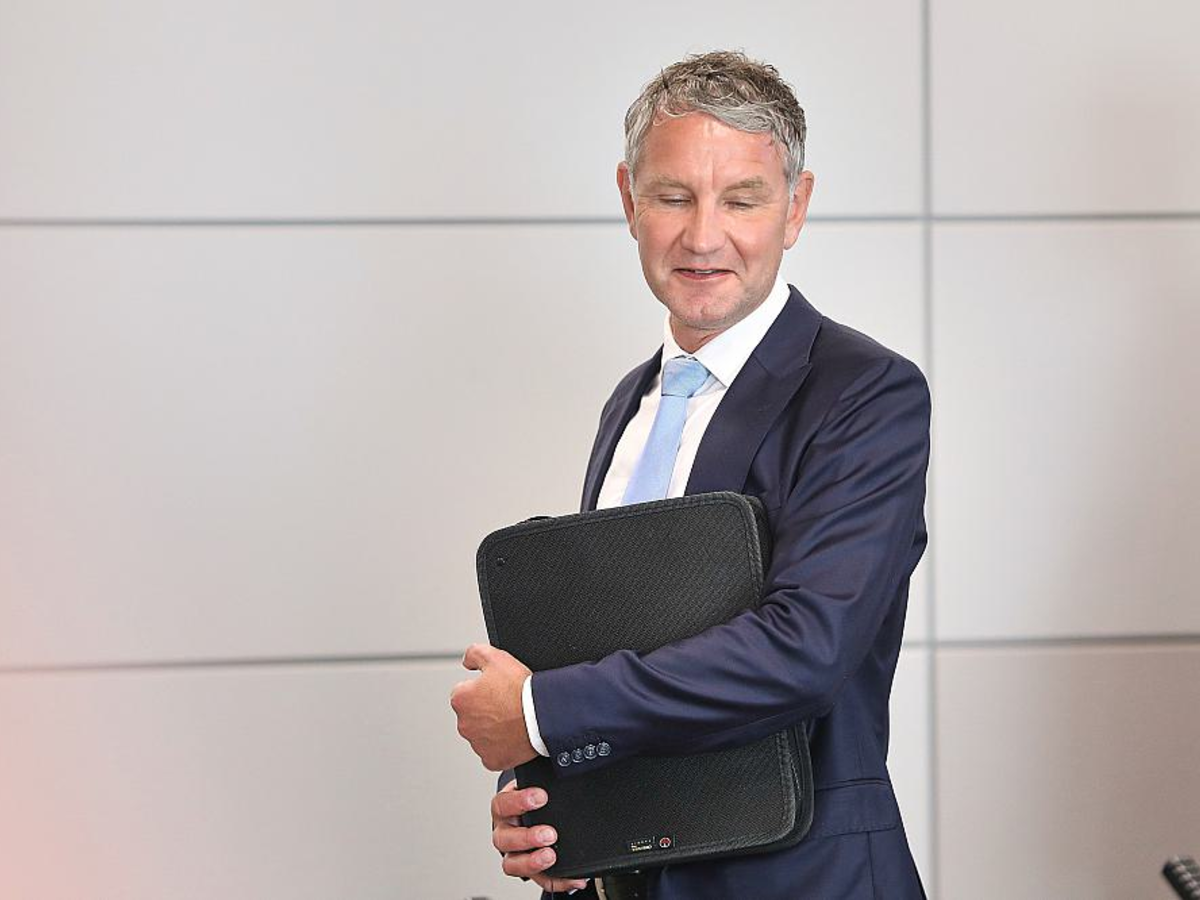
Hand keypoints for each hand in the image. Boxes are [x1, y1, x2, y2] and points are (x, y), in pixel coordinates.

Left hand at [450, 643, 536, 770]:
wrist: (543, 715)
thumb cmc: (521, 689)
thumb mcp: (497, 657)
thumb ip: (474, 653)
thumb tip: (467, 661)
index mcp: (460, 699)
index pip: (466, 692)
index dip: (484, 688)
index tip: (498, 690)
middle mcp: (464, 724)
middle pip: (473, 714)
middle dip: (486, 710)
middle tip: (507, 704)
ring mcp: (478, 744)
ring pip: (483, 733)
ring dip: (493, 728)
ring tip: (514, 718)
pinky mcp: (492, 759)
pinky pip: (493, 752)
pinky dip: (502, 746)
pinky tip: (514, 735)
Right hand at [492, 780, 589, 893]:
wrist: (530, 811)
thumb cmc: (531, 798)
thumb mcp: (532, 784)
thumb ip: (541, 779)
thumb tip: (558, 766)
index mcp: (504, 808)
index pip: (503, 804)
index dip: (520, 802)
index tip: (541, 796)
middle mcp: (505, 832)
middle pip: (504, 839)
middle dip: (527, 837)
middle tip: (549, 833)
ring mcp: (513, 853)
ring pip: (512, 864)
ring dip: (532, 862)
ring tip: (551, 856)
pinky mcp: (528, 869)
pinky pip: (539, 880)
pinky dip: (557, 881)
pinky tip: (574, 878)